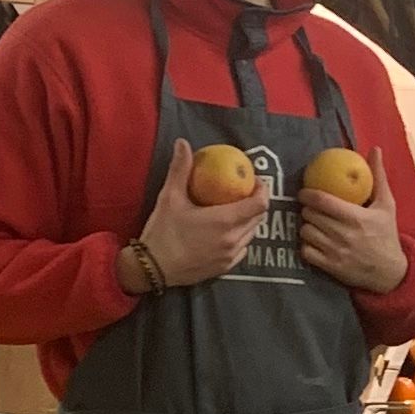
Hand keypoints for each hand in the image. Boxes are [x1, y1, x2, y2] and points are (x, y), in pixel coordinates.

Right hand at [138, 138, 264, 289]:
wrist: (152, 269)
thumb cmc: (162, 232)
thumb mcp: (170, 197)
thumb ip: (180, 169)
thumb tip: (183, 144)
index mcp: (225, 221)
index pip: (260, 203)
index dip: (262, 189)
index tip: (253, 180)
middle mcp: (233, 240)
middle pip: (259, 217)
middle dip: (255, 202)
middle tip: (242, 190)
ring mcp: (231, 255)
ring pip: (251, 233)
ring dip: (248, 219)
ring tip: (233, 208)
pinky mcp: (225, 267)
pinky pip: (242, 248)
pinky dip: (240, 236)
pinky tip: (225, 230)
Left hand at [299, 186, 408, 293]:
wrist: (390, 272)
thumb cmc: (386, 235)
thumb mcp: (387, 205)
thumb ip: (378, 177)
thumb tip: (375, 149)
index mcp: (355, 217)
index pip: (322, 201)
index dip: (307, 194)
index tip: (305, 192)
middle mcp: (343, 234)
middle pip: (310, 215)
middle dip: (307, 209)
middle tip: (311, 208)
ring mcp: (335, 252)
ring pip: (305, 232)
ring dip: (306, 226)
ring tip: (313, 223)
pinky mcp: (329, 267)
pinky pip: (305, 251)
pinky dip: (306, 244)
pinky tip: (314, 241)